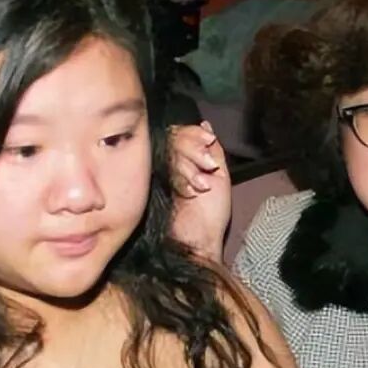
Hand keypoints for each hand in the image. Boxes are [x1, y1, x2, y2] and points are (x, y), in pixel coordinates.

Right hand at [168, 121, 230, 260]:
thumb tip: (204, 125)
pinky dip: (180, 176)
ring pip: (166, 150)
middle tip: (208, 165)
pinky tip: (192, 190)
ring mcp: (155, 174)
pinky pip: (159, 166)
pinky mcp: (147, 185)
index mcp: (183, 160)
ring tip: (202, 184)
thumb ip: (213, 150)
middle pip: (171, 138)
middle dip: (193, 148)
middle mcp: (167, 164)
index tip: (208, 141)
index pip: (180, 133)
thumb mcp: (220, 177)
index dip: (193, 134)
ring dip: (189, 164)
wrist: (198, 242)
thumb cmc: (210, 214)